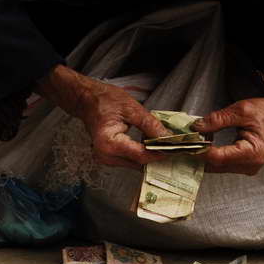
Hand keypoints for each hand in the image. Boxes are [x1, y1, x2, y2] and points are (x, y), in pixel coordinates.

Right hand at [36, 64, 165, 170]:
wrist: (86, 100)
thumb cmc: (105, 100)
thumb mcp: (131, 108)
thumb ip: (150, 125)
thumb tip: (168, 138)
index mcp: (108, 143)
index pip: (141, 155)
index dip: (160, 153)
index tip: (176, 149)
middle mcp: (105, 156)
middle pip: (139, 162)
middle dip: (156, 155)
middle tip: (175, 147)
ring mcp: (105, 159)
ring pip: (135, 163)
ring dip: (149, 155)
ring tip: (164, 145)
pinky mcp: (107, 158)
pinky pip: (129, 160)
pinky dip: (140, 154)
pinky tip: (150, 145)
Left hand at [191, 95, 263, 175]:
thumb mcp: (242, 110)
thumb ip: (218, 119)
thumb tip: (196, 126)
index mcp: (252, 153)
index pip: (218, 157)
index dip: (199, 151)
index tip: (183, 142)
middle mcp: (250, 165)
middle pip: (215, 165)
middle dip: (196, 155)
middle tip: (178, 144)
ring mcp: (247, 167)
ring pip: (217, 166)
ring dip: (202, 156)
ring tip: (187, 143)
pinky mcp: (244, 165)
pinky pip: (223, 163)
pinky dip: (210, 155)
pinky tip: (200, 145)